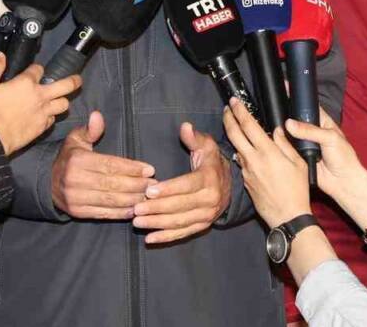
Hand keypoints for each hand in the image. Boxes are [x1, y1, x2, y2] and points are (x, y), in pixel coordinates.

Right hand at [0, 52, 80, 154]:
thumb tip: (1, 55)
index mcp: (27, 83)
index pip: (38, 69)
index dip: (36, 68)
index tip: (33, 71)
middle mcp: (40, 96)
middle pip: (65, 86)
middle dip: (73, 81)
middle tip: (78, 80)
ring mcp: (43, 112)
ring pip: (64, 104)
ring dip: (62, 100)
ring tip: (60, 99)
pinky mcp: (42, 127)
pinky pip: (53, 119)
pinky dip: (51, 116)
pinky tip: (46, 115)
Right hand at [51, 111, 155, 219]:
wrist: (47, 182)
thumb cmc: (69, 158)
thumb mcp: (76, 140)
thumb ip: (90, 130)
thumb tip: (98, 116)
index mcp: (78, 161)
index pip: (110, 165)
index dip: (132, 168)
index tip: (150, 169)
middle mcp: (76, 180)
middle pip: (113, 184)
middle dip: (137, 185)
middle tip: (154, 184)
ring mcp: (76, 198)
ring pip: (110, 200)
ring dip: (132, 200)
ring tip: (148, 197)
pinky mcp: (77, 212)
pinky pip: (103, 213)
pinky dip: (120, 213)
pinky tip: (134, 209)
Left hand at [132, 122, 230, 243]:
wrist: (231, 184)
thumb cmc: (212, 161)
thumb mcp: (206, 145)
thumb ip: (194, 137)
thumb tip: (185, 126)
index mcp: (209, 179)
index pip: (186, 185)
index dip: (168, 189)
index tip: (148, 191)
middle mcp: (210, 199)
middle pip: (181, 206)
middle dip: (157, 208)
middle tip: (136, 208)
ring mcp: (207, 215)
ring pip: (180, 221)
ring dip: (158, 223)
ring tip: (137, 222)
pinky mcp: (202, 225)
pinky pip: (184, 233)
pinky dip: (166, 237)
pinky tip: (149, 239)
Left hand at [222, 97, 312, 229]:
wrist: (287, 217)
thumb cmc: (297, 190)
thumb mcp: (298, 163)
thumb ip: (285, 144)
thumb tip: (277, 130)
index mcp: (267, 152)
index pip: (248, 125)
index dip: (239, 110)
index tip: (234, 101)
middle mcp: (253, 159)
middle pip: (234, 133)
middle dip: (228, 118)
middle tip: (227, 108)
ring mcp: (247, 171)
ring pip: (236, 147)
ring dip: (233, 134)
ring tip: (235, 125)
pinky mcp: (245, 181)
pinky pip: (241, 162)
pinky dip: (241, 152)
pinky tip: (245, 149)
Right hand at [284, 109, 366, 258]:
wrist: (343, 182)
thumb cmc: (344, 158)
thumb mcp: (330, 138)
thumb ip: (310, 130)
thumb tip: (289, 123)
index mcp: (322, 121)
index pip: (308, 105)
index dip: (297, 98)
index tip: (284, 88)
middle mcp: (311, 130)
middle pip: (295, 118)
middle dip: (286, 114)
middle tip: (273, 106)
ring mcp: (304, 143)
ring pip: (289, 133)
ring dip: (282, 130)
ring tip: (270, 121)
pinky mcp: (298, 155)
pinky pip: (286, 147)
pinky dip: (281, 144)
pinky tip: (272, 138)